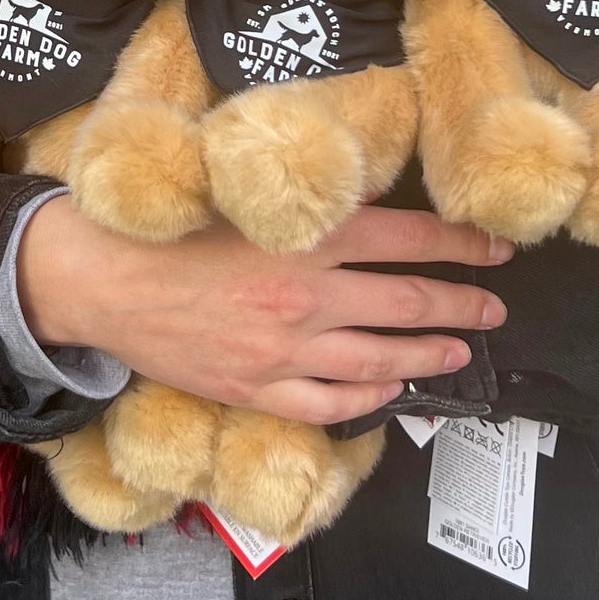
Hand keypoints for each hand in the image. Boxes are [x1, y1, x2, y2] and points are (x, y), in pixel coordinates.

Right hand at [18, 195, 512, 425]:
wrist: (102, 280)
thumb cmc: (168, 227)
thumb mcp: (246, 196)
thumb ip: (308, 202)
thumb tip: (369, 201)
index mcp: (307, 238)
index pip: (409, 239)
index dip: (461, 245)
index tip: (496, 250)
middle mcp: (307, 295)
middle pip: (407, 303)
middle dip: (461, 305)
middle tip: (493, 307)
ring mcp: (284, 349)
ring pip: (379, 359)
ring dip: (428, 356)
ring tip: (461, 353)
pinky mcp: (257, 388)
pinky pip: (329, 403)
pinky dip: (368, 399)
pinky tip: (390, 391)